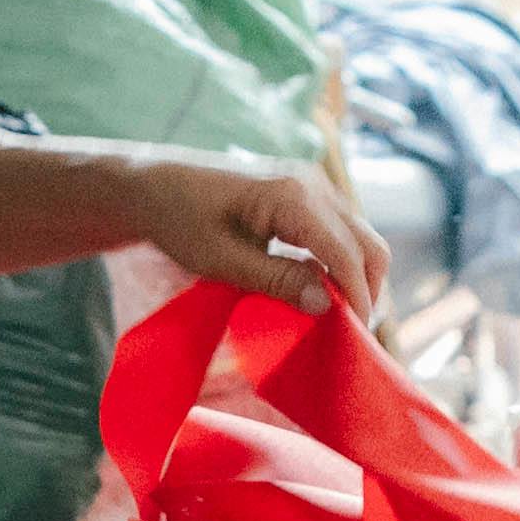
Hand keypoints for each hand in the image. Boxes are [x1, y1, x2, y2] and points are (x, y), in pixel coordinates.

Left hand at [139, 154, 391, 316]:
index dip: (356, 297)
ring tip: (335, 315)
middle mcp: (312, 183)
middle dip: (366, 288)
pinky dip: (339, 260)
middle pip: (367, 242)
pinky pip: (338, 229)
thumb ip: (276, 280)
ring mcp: (310, 183)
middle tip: (349, 331)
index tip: (354, 337)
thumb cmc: (178, 219)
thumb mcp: (221, 259)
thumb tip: (326, 305)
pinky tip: (318, 288)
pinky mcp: (303, 190)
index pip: (346, 253)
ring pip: (357, 235)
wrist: (152, 183)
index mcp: (293, 196)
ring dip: (354, 275)